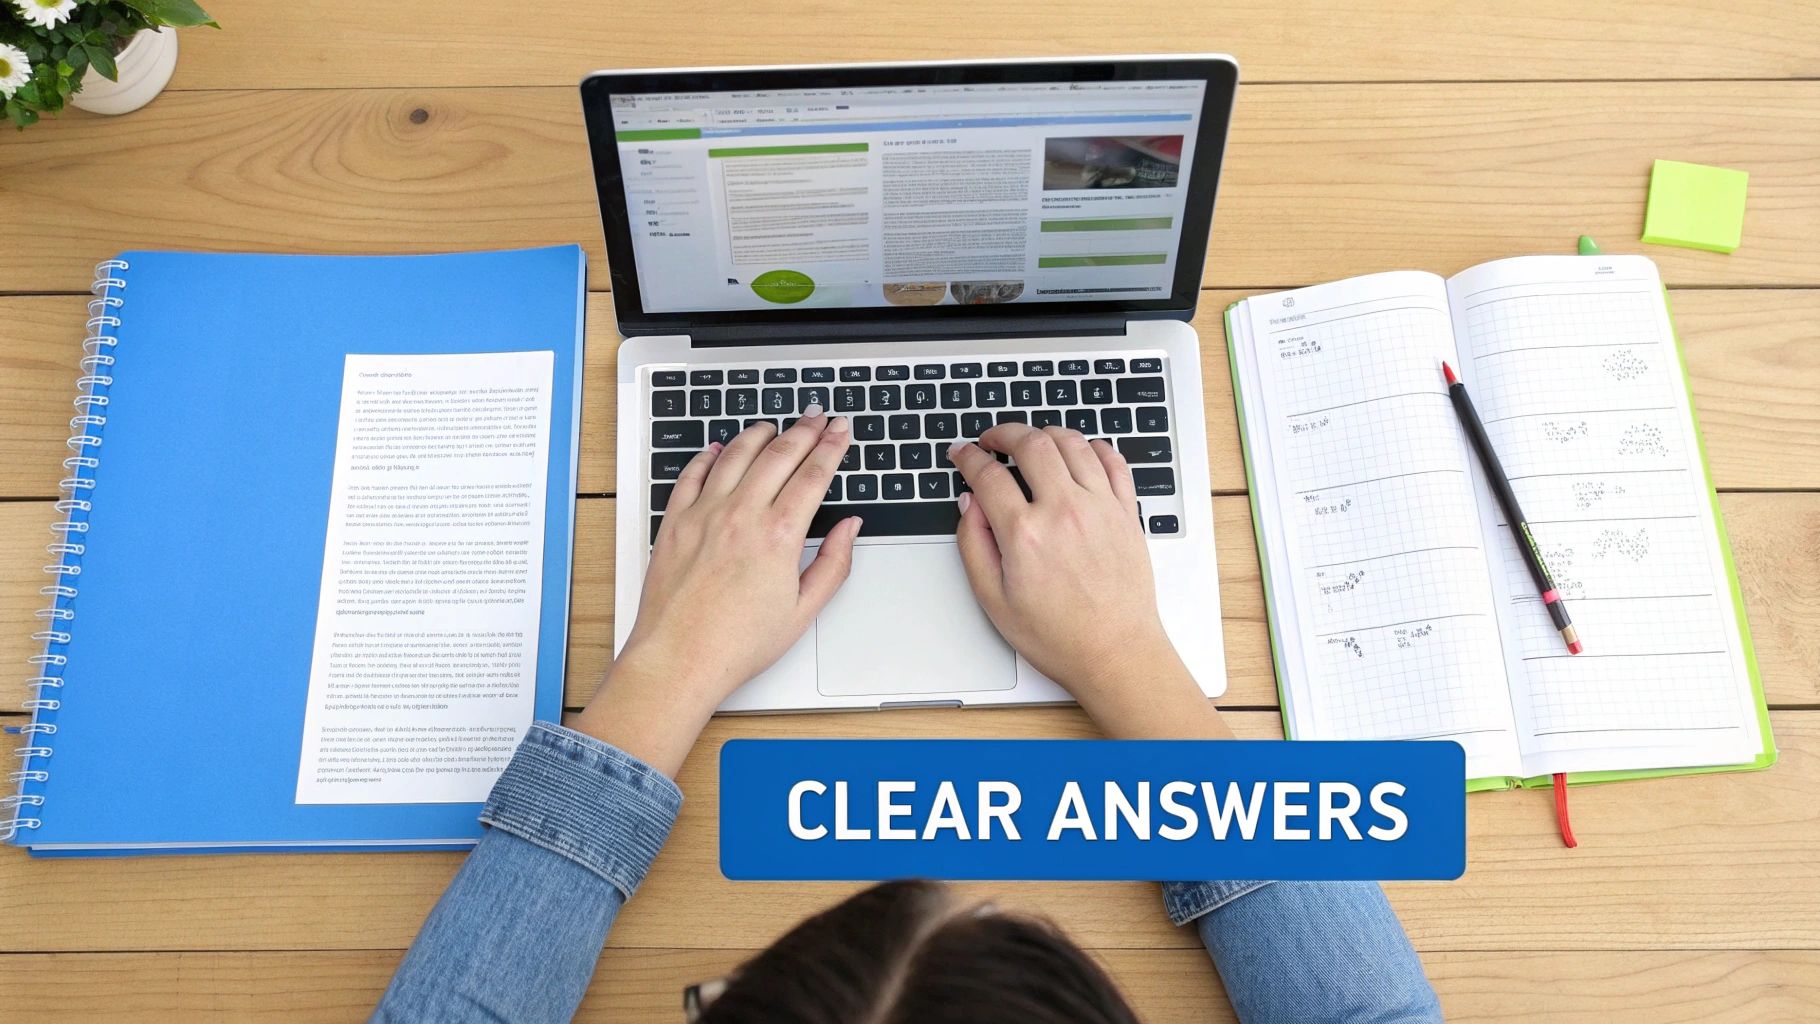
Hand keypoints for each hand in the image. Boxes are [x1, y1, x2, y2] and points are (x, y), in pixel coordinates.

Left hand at [571, 410, 861, 775]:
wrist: (679, 659)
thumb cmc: (737, 644)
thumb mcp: (803, 612)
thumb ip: (834, 564)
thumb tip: (850, 529)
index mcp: (779, 536)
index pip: (813, 474)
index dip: (832, 446)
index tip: (841, 430)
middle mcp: (741, 515)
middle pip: (779, 454)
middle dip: (804, 429)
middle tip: (818, 416)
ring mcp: (704, 514)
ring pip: (735, 454)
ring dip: (759, 434)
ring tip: (774, 425)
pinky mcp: (675, 522)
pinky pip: (692, 474)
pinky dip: (708, 455)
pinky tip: (718, 448)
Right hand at [949, 425, 1228, 738]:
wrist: (1115, 652)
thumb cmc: (1058, 635)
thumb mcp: (993, 600)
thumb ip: (973, 544)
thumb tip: (969, 502)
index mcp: (1025, 534)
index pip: (988, 474)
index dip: (968, 457)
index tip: (962, 453)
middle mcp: (1064, 511)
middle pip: (1031, 443)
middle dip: (1004, 432)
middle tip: (992, 439)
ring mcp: (1100, 507)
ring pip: (1072, 442)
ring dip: (1046, 433)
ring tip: (1031, 441)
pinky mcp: (1126, 512)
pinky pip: (1112, 460)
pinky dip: (1092, 446)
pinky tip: (1078, 452)